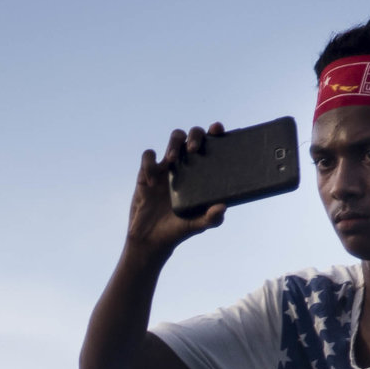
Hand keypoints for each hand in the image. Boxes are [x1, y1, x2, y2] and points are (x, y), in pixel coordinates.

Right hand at [124, 125, 227, 255]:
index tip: (217, 129)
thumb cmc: (178, 229)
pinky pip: (147, 157)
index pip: (210, 145)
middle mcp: (185, 165)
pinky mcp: (147, 173)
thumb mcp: (197, 225)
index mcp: (201, 172)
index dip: (214, 132)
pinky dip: (148, 164)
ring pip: (173, 140)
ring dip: (173, 145)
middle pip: (191, 136)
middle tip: (193, 150)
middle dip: (194, 136)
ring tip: (171, 161)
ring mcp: (166, 167)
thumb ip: (211, 218)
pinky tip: (151, 182)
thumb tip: (223, 207)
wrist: (151, 239)